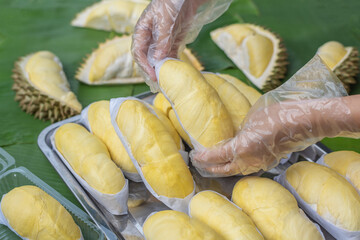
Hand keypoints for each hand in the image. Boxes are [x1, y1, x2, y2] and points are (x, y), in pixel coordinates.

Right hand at [132, 0, 231, 86]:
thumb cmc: (171, 3)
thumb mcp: (165, 22)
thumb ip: (162, 41)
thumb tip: (157, 60)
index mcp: (142, 31)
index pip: (138, 52)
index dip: (144, 65)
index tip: (152, 75)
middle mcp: (150, 38)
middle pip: (147, 59)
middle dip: (151, 72)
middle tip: (157, 85)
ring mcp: (161, 41)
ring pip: (158, 60)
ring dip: (161, 71)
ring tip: (165, 84)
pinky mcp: (172, 43)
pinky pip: (170, 56)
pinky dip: (172, 64)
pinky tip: (174, 73)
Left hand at [191, 96, 359, 175]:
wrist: (302, 121)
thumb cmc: (276, 114)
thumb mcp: (250, 119)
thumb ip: (239, 131)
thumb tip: (233, 136)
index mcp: (241, 148)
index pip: (215, 157)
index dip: (202, 158)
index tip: (194, 155)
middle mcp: (248, 161)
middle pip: (223, 170)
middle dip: (208, 168)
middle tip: (197, 163)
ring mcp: (259, 164)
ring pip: (235, 171)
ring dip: (222, 169)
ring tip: (211, 165)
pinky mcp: (267, 162)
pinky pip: (247, 168)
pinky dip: (235, 166)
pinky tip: (232, 161)